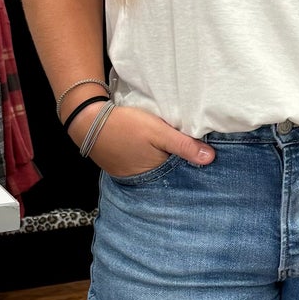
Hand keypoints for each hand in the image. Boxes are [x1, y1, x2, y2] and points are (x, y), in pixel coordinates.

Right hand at [69, 102, 212, 176]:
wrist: (87, 119)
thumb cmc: (125, 125)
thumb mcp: (159, 131)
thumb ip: (184, 145)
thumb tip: (211, 159)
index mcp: (153, 174)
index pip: (180, 174)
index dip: (191, 165)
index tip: (204, 157)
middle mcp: (141, 180)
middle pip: (168, 173)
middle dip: (179, 164)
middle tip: (192, 151)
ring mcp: (128, 174)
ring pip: (155, 169)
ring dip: (164, 160)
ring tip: (175, 149)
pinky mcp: (120, 166)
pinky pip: (141, 165)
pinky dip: (150, 158)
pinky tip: (155, 149)